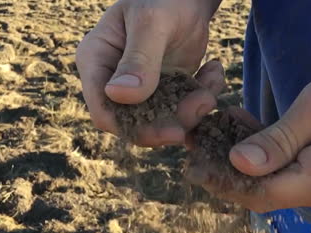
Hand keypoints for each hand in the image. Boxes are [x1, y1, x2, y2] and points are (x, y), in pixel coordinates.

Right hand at [76, 0, 222, 145]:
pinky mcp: (166, 89)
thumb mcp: (152, 22)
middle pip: (137, 124)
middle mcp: (114, 80)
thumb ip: (138, 58)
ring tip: (213, 77)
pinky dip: (203, 97)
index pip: (104, 112)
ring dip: (194, 109)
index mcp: (97, 62)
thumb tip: (118, 95)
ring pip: (164, 120)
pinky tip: (213, 71)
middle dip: (174, 120)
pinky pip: (183, 108)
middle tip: (206, 100)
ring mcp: (141, 88)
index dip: (134, 129)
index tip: (174, 130)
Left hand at [201, 42, 310, 216]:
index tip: (194, 163)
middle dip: (231, 170)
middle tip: (199, 144)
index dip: (226, 181)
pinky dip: (270, 161)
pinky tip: (248, 137)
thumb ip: (280, 138)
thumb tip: (238, 164)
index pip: (267, 192)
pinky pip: (295, 179)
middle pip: (270, 194)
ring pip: (280, 187)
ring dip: (248, 163)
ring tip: (218, 133)